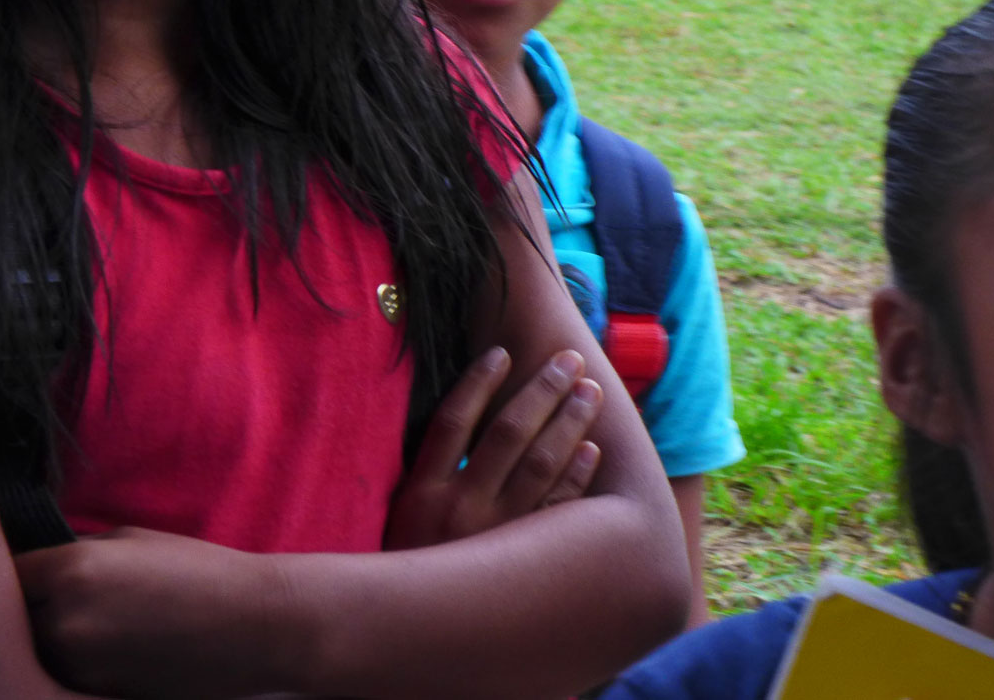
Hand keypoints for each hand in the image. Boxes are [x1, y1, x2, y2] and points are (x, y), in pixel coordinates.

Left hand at [15, 527, 286, 698]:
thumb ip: (83, 552)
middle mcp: (63, 620)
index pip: (14, 572)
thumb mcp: (138, 541)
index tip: (47, 575)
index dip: (31, 574)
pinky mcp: (93, 696)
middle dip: (43, 609)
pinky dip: (85, 664)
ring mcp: (76, 666)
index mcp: (72, 569)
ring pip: (41, 652)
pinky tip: (126, 648)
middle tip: (86, 601)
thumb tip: (49, 565)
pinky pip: (67, 677)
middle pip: (21, 617)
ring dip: (60, 640)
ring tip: (113, 625)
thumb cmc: (204, 574)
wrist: (258, 626)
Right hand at [384, 347, 603, 548]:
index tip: (504, 352)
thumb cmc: (407, 569)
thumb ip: (426, 473)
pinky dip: (578, 477)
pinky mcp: (525, 564)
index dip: (478, 382)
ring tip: (589, 392)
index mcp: (421, 494)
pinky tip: (592, 450)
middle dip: (544, 391)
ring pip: (543, 464)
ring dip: (570, 423)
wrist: (410, 641)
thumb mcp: (400, 519)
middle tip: (570, 360)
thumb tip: (459, 417)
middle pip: (509, 433)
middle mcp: (460, 510)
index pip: (452, 421)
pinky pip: (560, 511)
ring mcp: (496, 537)